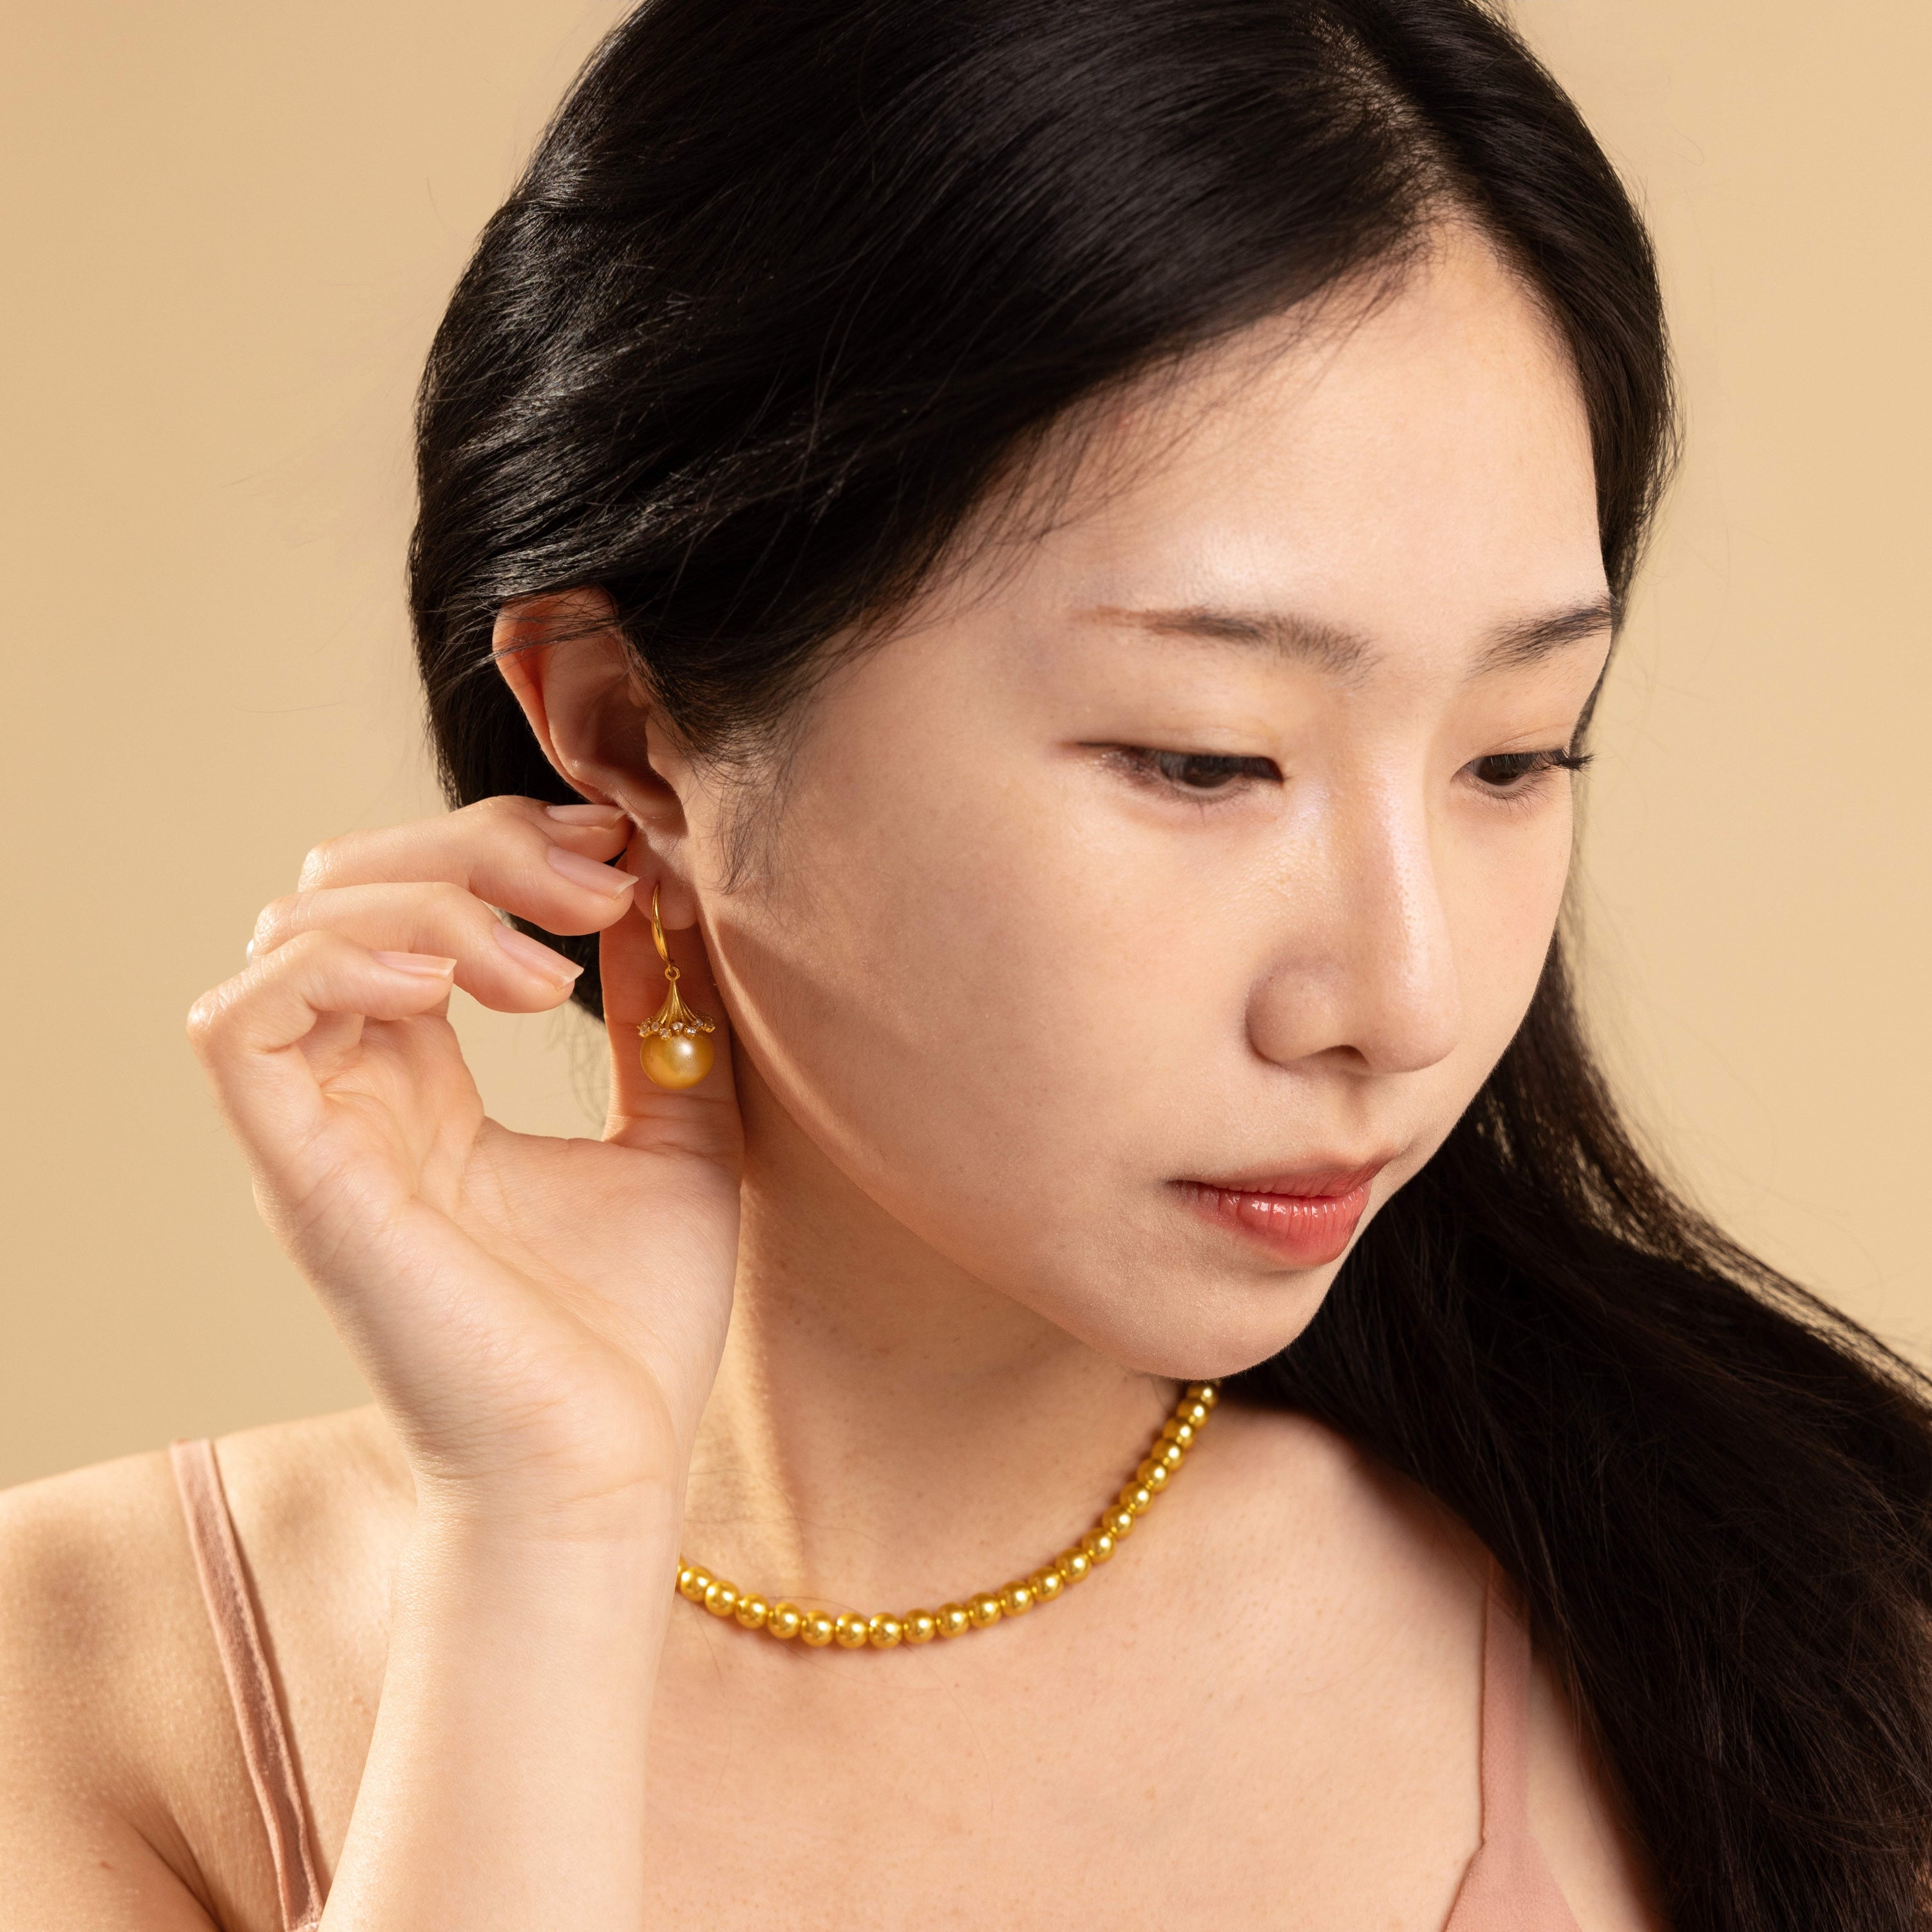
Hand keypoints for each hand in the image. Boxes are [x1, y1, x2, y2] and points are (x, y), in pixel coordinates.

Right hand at [187, 797, 742, 1534]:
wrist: (607, 1469)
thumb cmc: (636, 1331)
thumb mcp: (678, 1132)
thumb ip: (664, 1016)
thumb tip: (666, 896)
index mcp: (431, 1088)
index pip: (416, 905)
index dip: (506, 848)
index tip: (625, 858)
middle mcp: (360, 1096)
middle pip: (347, 886)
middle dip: (474, 845)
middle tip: (600, 884)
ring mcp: (323, 1134)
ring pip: (294, 928)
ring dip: (432, 898)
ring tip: (552, 971)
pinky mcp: (302, 1178)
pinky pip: (243, 1025)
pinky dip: (338, 961)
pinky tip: (454, 982)